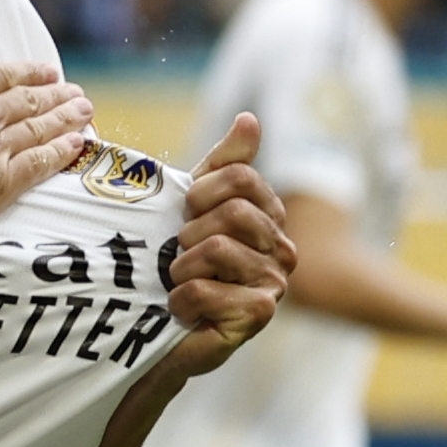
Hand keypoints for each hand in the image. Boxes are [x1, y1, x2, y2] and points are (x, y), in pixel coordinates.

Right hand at [0, 0, 94, 232]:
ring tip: (84, 113)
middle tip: (77, 93)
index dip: (28, 72)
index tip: (49, 70)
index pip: (2, 76)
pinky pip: (36, 167)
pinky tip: (73, 148)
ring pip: (37, 131)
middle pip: (27, 102)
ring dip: (63, 120)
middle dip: (54, 95)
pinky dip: (58, 155)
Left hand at [156, 114, 294, 379]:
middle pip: (233, 211)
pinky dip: (181, 299)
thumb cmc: (182, 264)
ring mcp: (275, 283)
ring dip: (181, 269)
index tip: (186, 215)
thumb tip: (249, 119)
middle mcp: (282, 249)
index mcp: (270, 217)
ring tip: (182, 283)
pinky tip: (184, 309)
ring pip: (216, 248)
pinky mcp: (258, 314)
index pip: (241, 177)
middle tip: (181, 256)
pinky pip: (205, 290)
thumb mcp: (197, 206)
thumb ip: (225, 164)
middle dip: (190, 233)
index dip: (201, 193)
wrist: (164, 327)